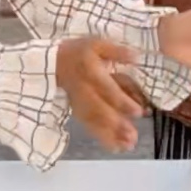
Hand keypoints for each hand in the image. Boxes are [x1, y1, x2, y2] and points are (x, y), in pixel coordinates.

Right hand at [55, 37, 143, 152]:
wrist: (52, 63)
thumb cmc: (79, 52)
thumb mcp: (97, 43)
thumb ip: (117, 51)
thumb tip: (137, 58)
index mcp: (90, 72)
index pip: (107, 89)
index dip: (121, 102)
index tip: (138, 112)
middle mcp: (84, 90)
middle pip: (99, 110)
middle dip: (116, 125)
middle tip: (133, 136)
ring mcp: (79, 103)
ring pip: (94, 122)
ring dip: (110, 135)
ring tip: (128, 146)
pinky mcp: (77, 111)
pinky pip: (89, 126)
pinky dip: (102, 138)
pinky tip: (116, 147)